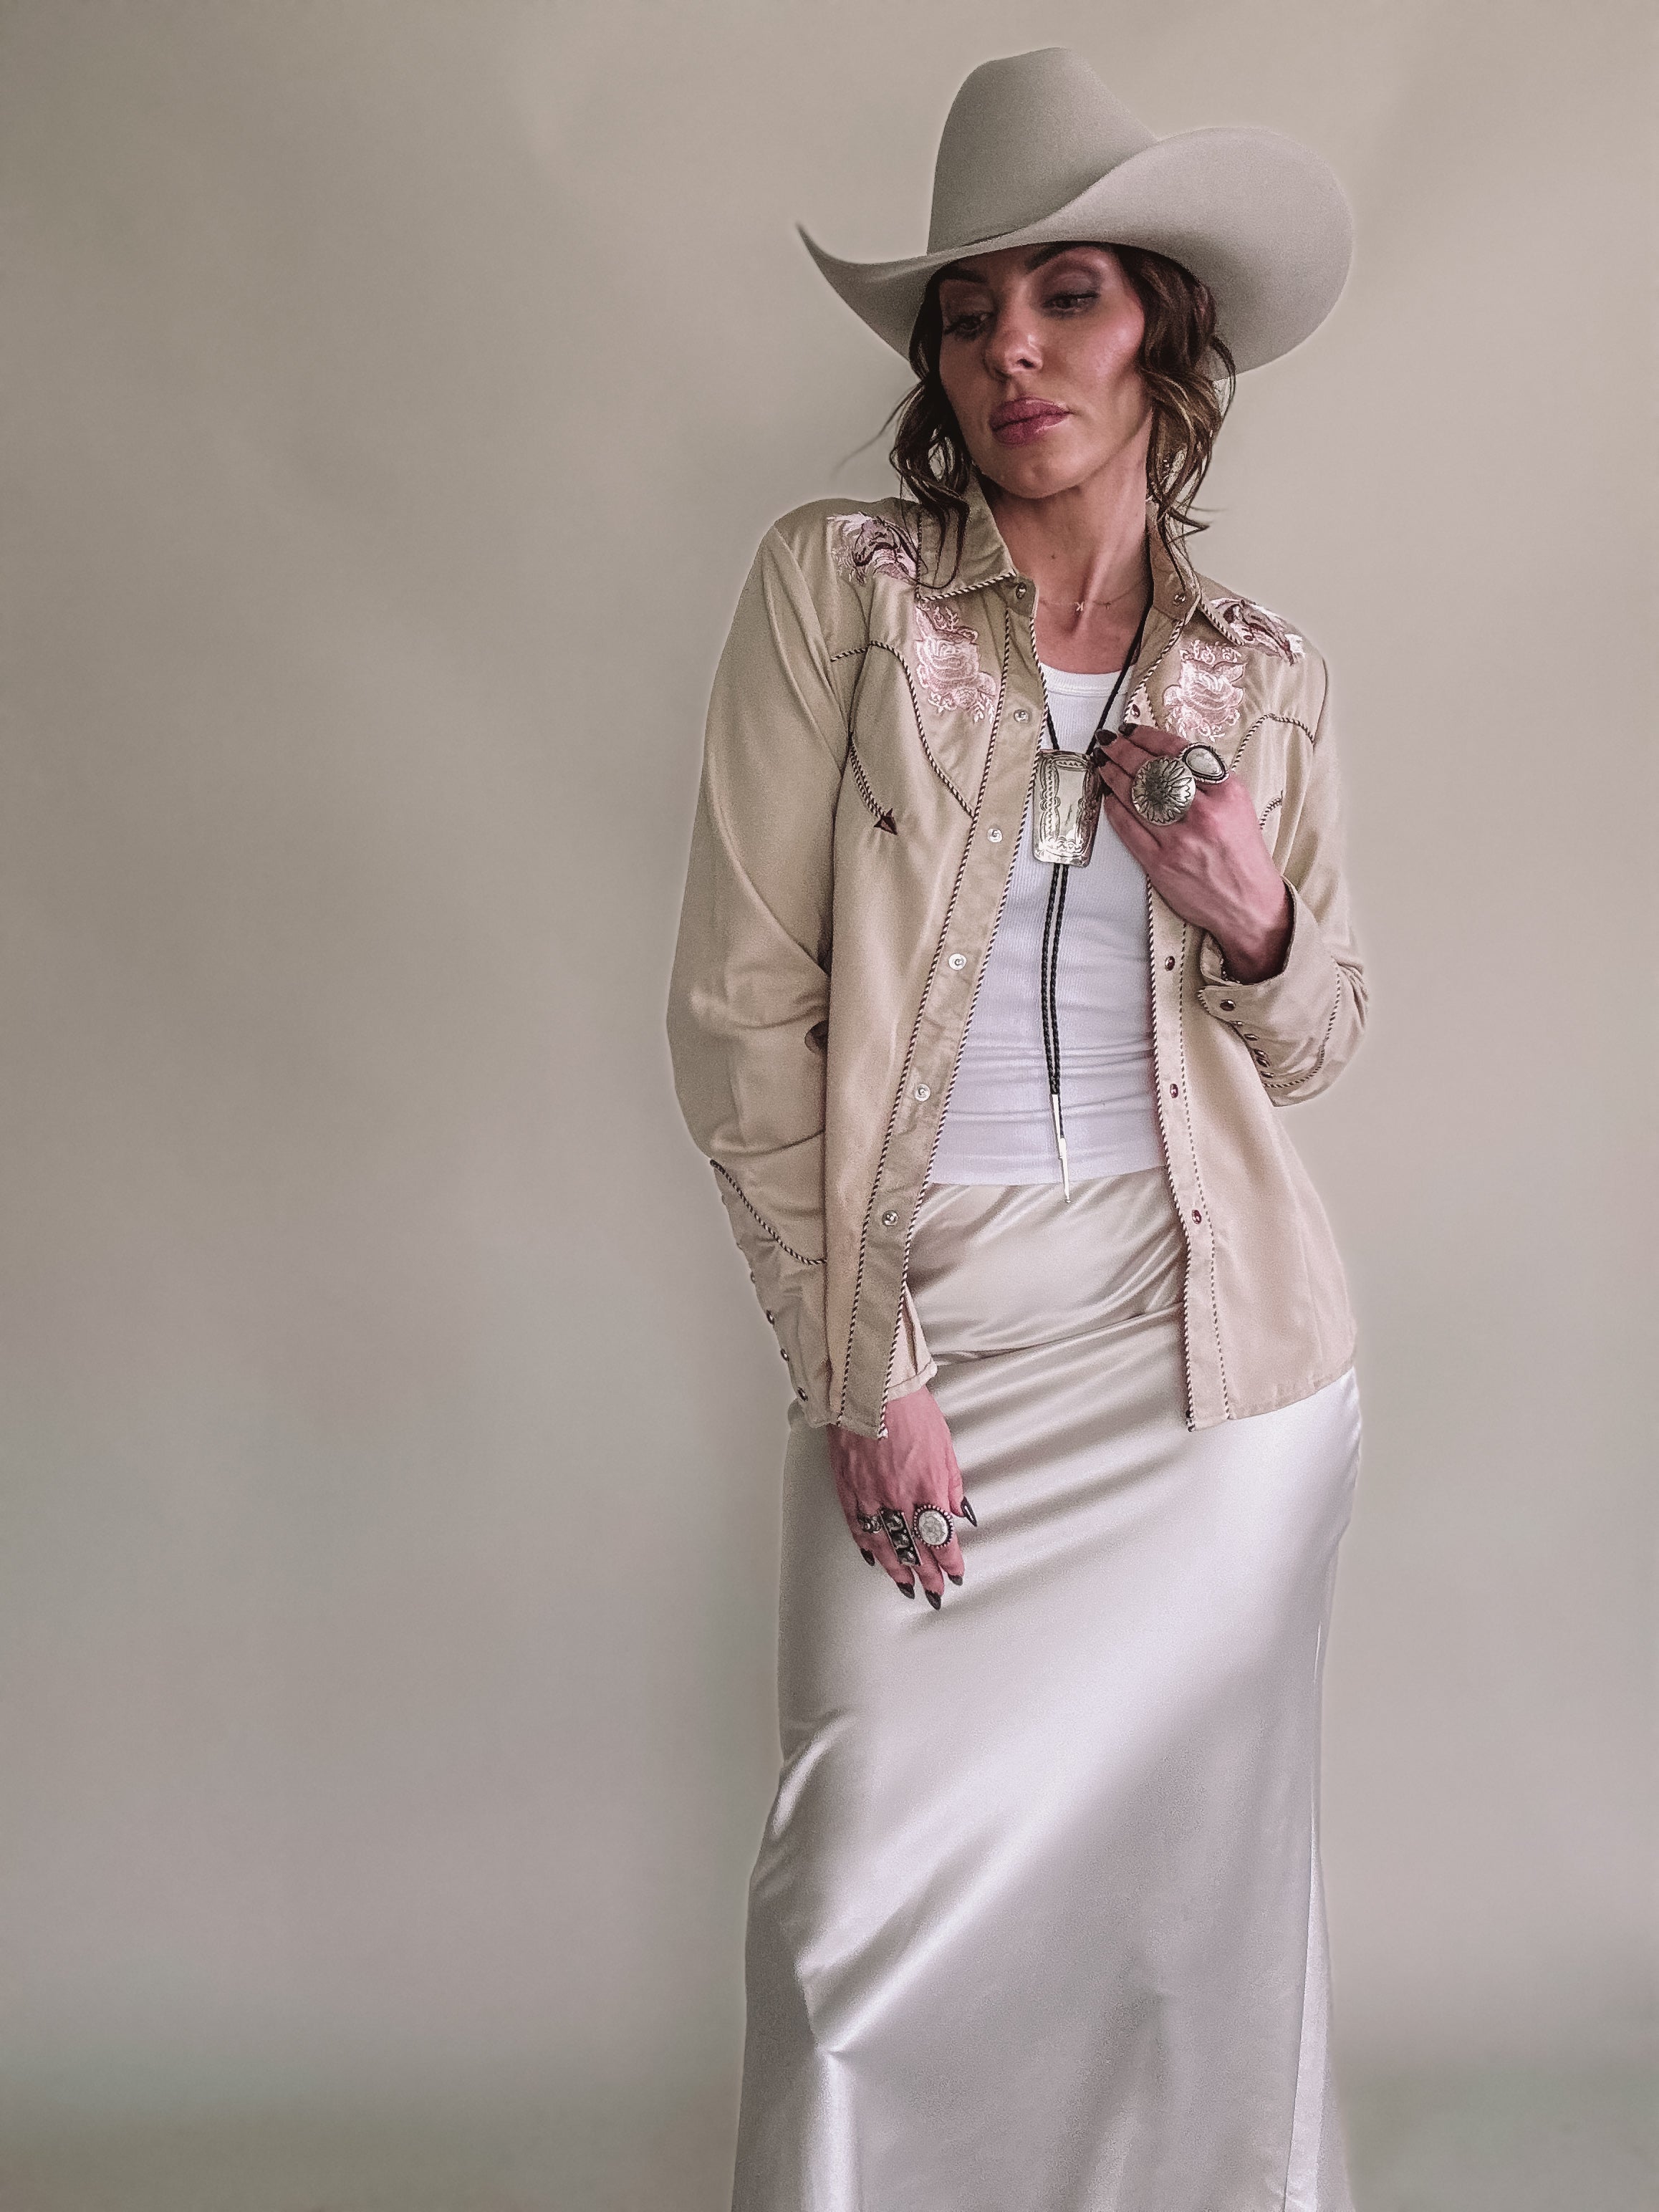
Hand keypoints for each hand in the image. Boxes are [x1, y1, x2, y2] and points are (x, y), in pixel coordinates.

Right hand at [825, 1386, 968, 1607]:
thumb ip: (952, 1483)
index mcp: (927, 1487)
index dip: (950, 1561)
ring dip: (897, 1569)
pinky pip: (857, 1525)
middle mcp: (898, 1498)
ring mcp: (870, 1495)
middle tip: (934, 1592)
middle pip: (915, 1548)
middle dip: (927, 1574)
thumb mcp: (945, 1445)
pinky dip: (866, 1545)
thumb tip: (959, 1512)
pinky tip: (873, 1558)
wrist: (872, 1388)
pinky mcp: (848, 1486)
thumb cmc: (911, 1409)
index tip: (956, 1574)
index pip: (941, 1537)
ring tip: (906, 1586)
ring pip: (885, 1543)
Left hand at [1096, 725, 1290, 981]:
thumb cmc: (1242, 852)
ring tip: (1102, 762)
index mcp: (1226, 792)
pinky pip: (1128, 829)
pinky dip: (1114, 809)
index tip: (1132, 729)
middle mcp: (1203, 813)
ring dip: (1113, 776)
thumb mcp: (1238, 805)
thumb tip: (1165, 754)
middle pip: (1152, 771)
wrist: (1249, 904)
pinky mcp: (1160, 864)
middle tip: (1108, 741)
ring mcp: (1179, 840)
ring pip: (1136, 797)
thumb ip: (1207, 779)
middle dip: (1124, 751)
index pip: (1179, 752)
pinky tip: (1107, 796)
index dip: (1149, 737)